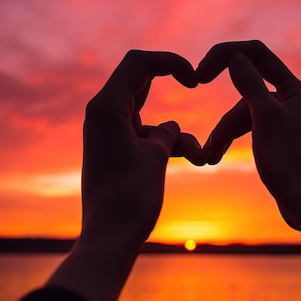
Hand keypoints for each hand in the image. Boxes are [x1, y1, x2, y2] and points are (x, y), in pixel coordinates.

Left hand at [81, 49, 204, 248]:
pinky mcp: (114, 151)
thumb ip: (167, 133)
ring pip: (147, 114)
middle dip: (170, 84)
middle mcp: (102, 114)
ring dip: (173, 131)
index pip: (138, 63)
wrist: (109, 238)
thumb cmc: (130, 197)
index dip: (169, 62)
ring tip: (198, 157)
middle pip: (140, 81)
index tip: (194, 79)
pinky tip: (188, 159)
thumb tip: (170, 129)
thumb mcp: (155, 156)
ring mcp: (107, 133)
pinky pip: (143, 135)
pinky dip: (163, 143)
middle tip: (194, 83)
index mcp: (107, 107)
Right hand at [197, 40, 300, 227]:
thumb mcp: (265, 119)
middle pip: (246, 93)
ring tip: (208, 157)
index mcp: (296, 91)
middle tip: (205, 139)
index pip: (258, 54)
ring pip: (243, 114)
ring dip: (223, 134)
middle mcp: (292, 101)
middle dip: (224, 117)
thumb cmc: (290, 162)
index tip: (200, 74)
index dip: (225, 55)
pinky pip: (247, 129)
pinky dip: (230, 140)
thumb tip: (236, 55)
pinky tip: (215, 156)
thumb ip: (249, 84)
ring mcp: (284, 120)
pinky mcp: (277, 139)